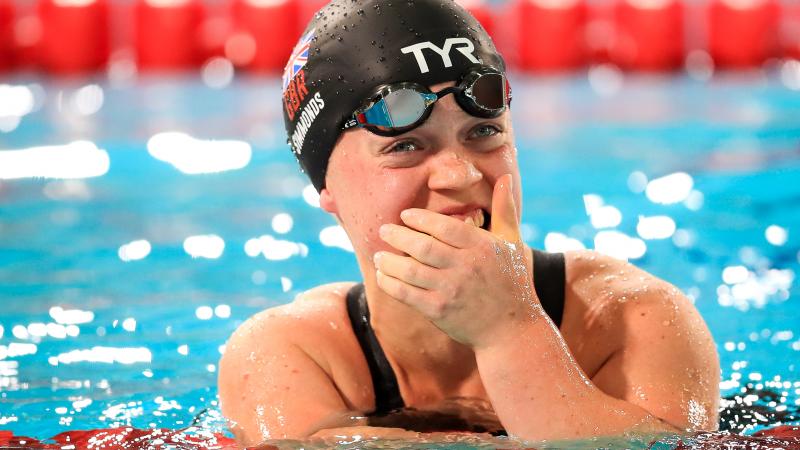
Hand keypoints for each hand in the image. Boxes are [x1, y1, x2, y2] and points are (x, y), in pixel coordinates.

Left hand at [374, 174, 541, 347]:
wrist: (512, 329)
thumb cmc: (513, 282)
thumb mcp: (512, 243)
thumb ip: (504, 210)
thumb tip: (505, 179)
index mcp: (482, 247)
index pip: (445, 227)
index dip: (421, 219)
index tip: (405, 215)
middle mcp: (465, 267)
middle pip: (423, 247)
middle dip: (398, 236)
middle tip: (383, 229)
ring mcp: (451, 290)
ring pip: (411, 271)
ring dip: (390, 261)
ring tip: (379, 255)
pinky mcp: (439, 311)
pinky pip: (407, 294)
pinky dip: (391, 284)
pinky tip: (383, 276)